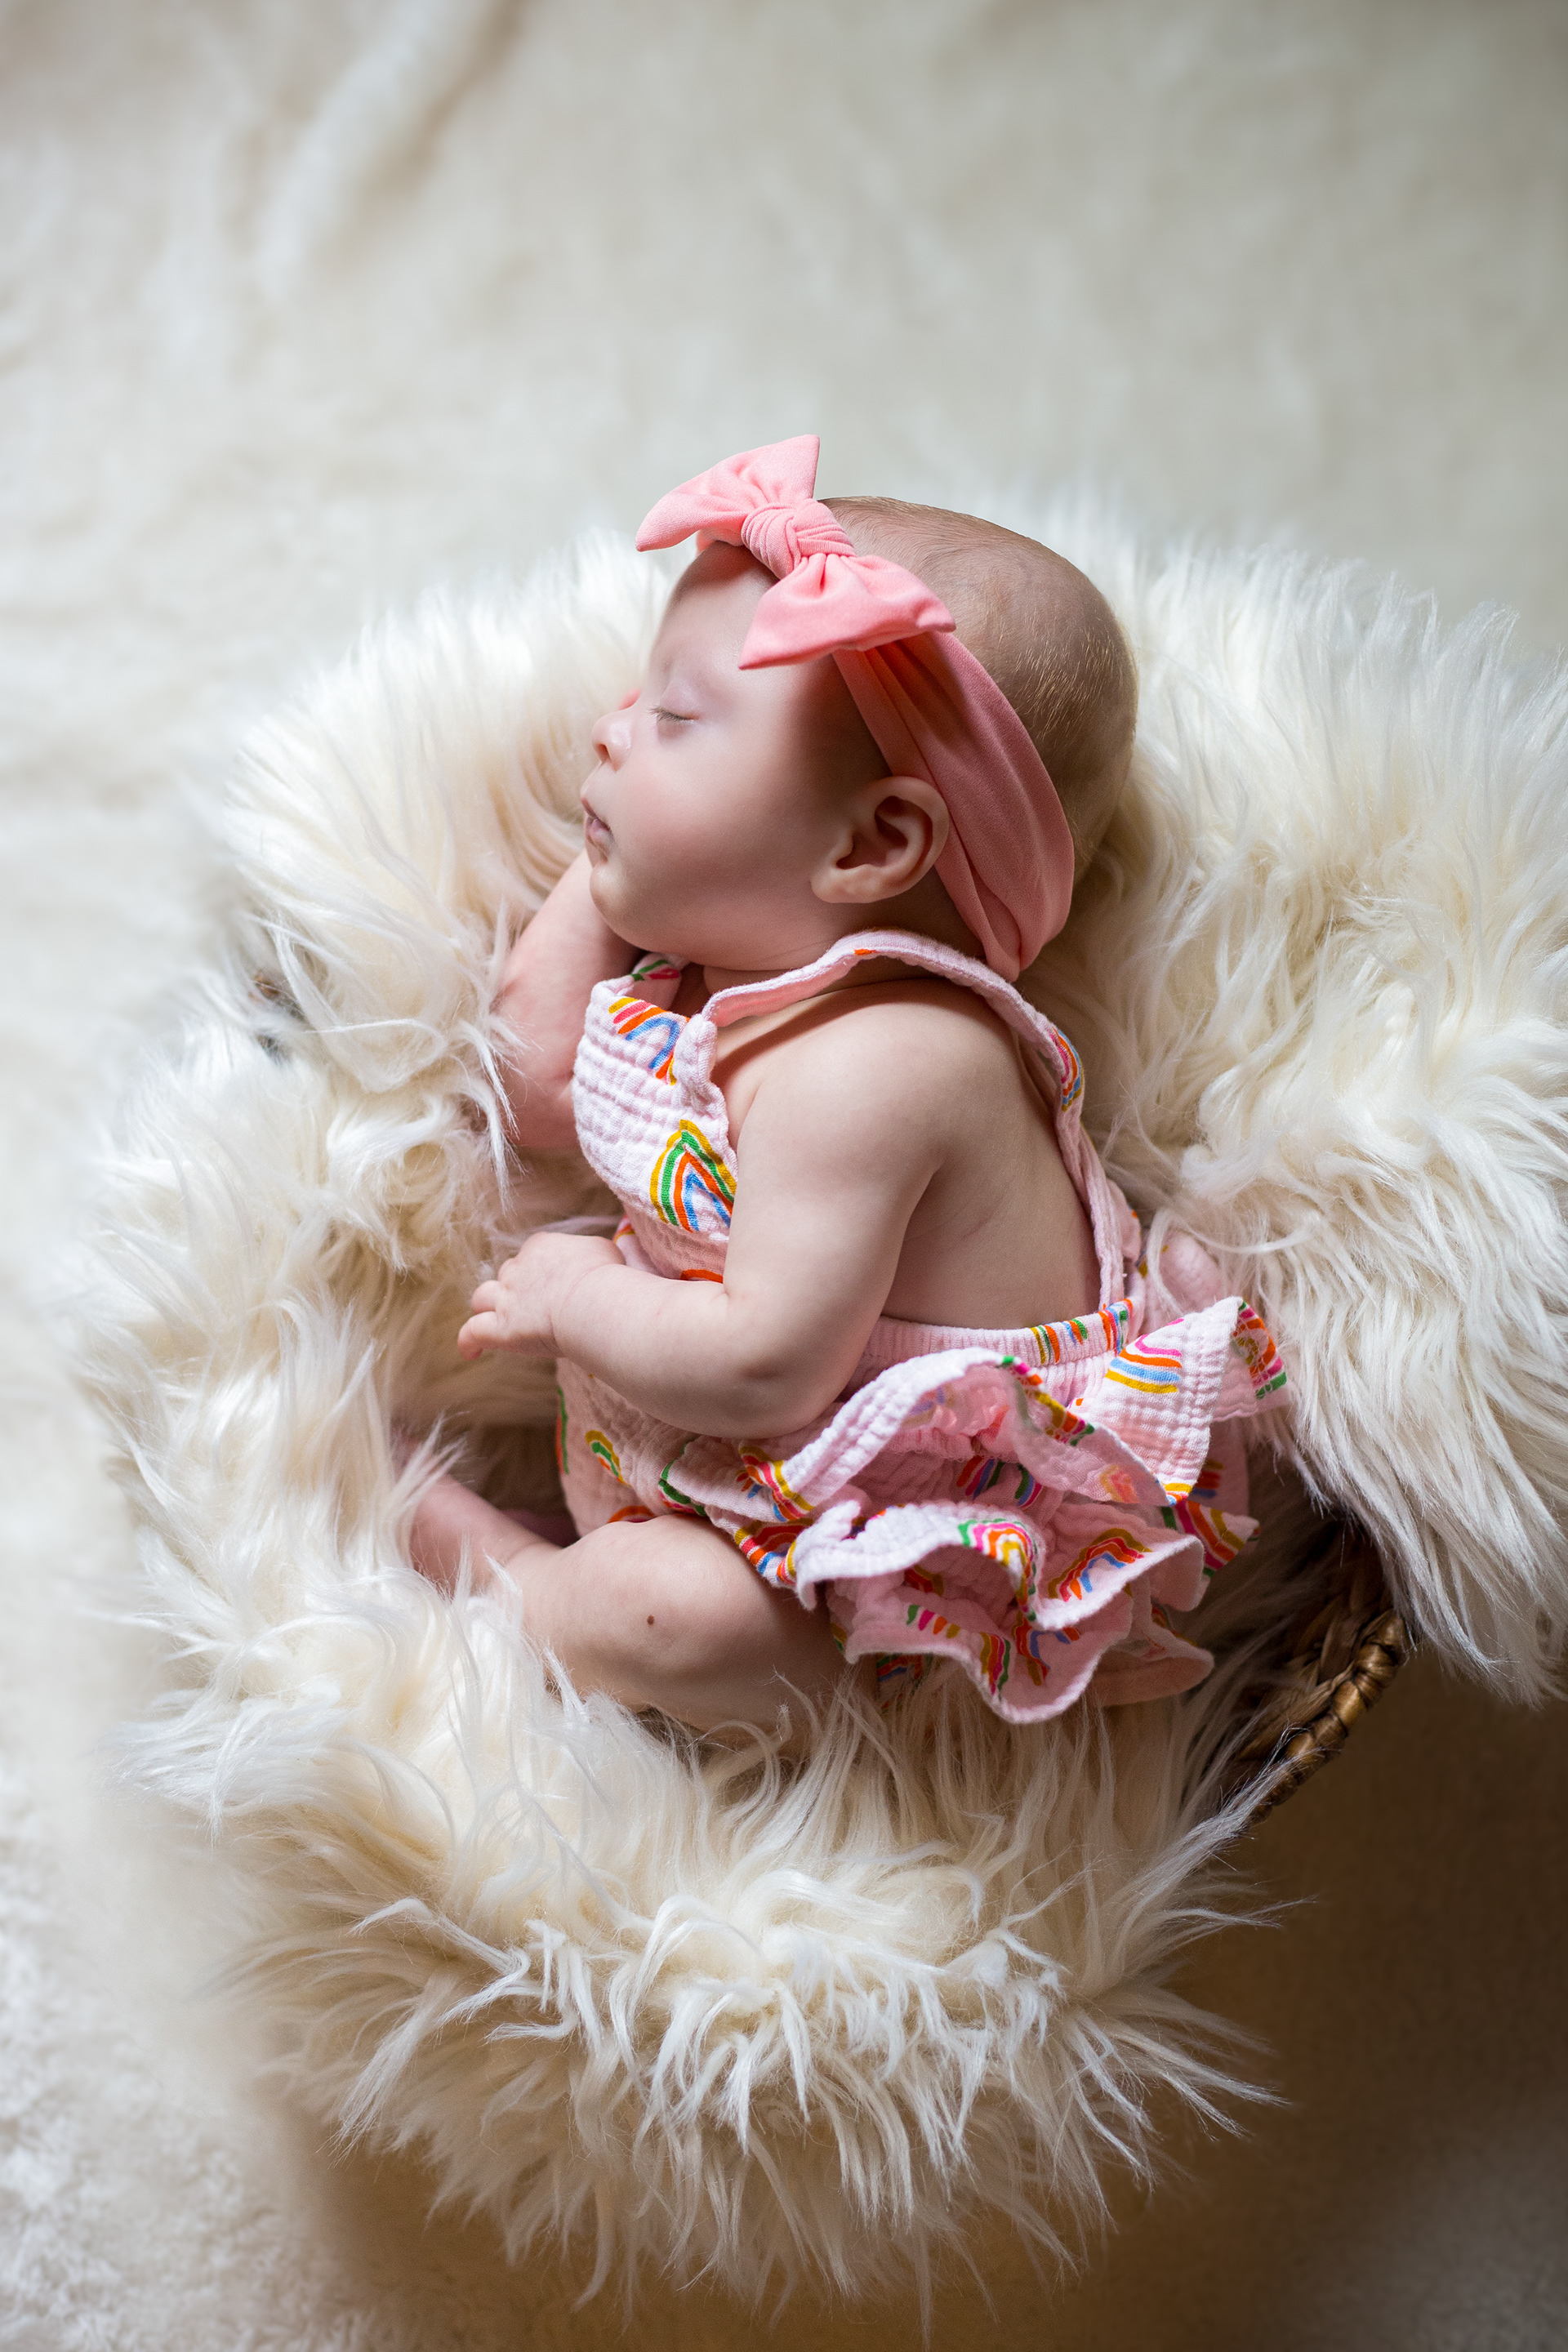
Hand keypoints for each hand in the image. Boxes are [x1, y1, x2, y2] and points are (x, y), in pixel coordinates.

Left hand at [457, 1231, 625, 1360]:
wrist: (594, 1301)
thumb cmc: (607, 1277)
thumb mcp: (606, 1250)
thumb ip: (598, 1249)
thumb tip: (617, 1244)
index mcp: (541, 1247)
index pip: (532, 1254)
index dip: (542, 1270)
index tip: (557, 1284)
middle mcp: (518, 1269)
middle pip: (508, 1274)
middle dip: (517, 1287)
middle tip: (536, 1304)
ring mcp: (507, 1299)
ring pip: (482, 1297)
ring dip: (487, 1306)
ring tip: (495, 1319)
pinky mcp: (501, 1328)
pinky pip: (472, 1332)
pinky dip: (468, 1341)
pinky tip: (472, 1352)